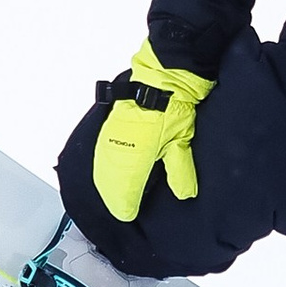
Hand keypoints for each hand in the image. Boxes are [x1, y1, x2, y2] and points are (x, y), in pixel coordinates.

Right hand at [90, 43, 213, 223]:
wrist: (164, 72)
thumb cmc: (173, 102)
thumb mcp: (182, 139)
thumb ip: (179, 169)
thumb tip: (184, 193)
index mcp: (134, 155)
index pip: (124, 191)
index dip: (125, 206)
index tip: (128, 214)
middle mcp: (116, 149)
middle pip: (109, 183)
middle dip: (114, 197)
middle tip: (121, 209)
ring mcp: (109, 137)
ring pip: (102, 169)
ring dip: (107, 184)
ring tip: (112, 196)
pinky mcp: (109, 127)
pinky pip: (102, 154)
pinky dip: (104, 167)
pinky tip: (107, 171)